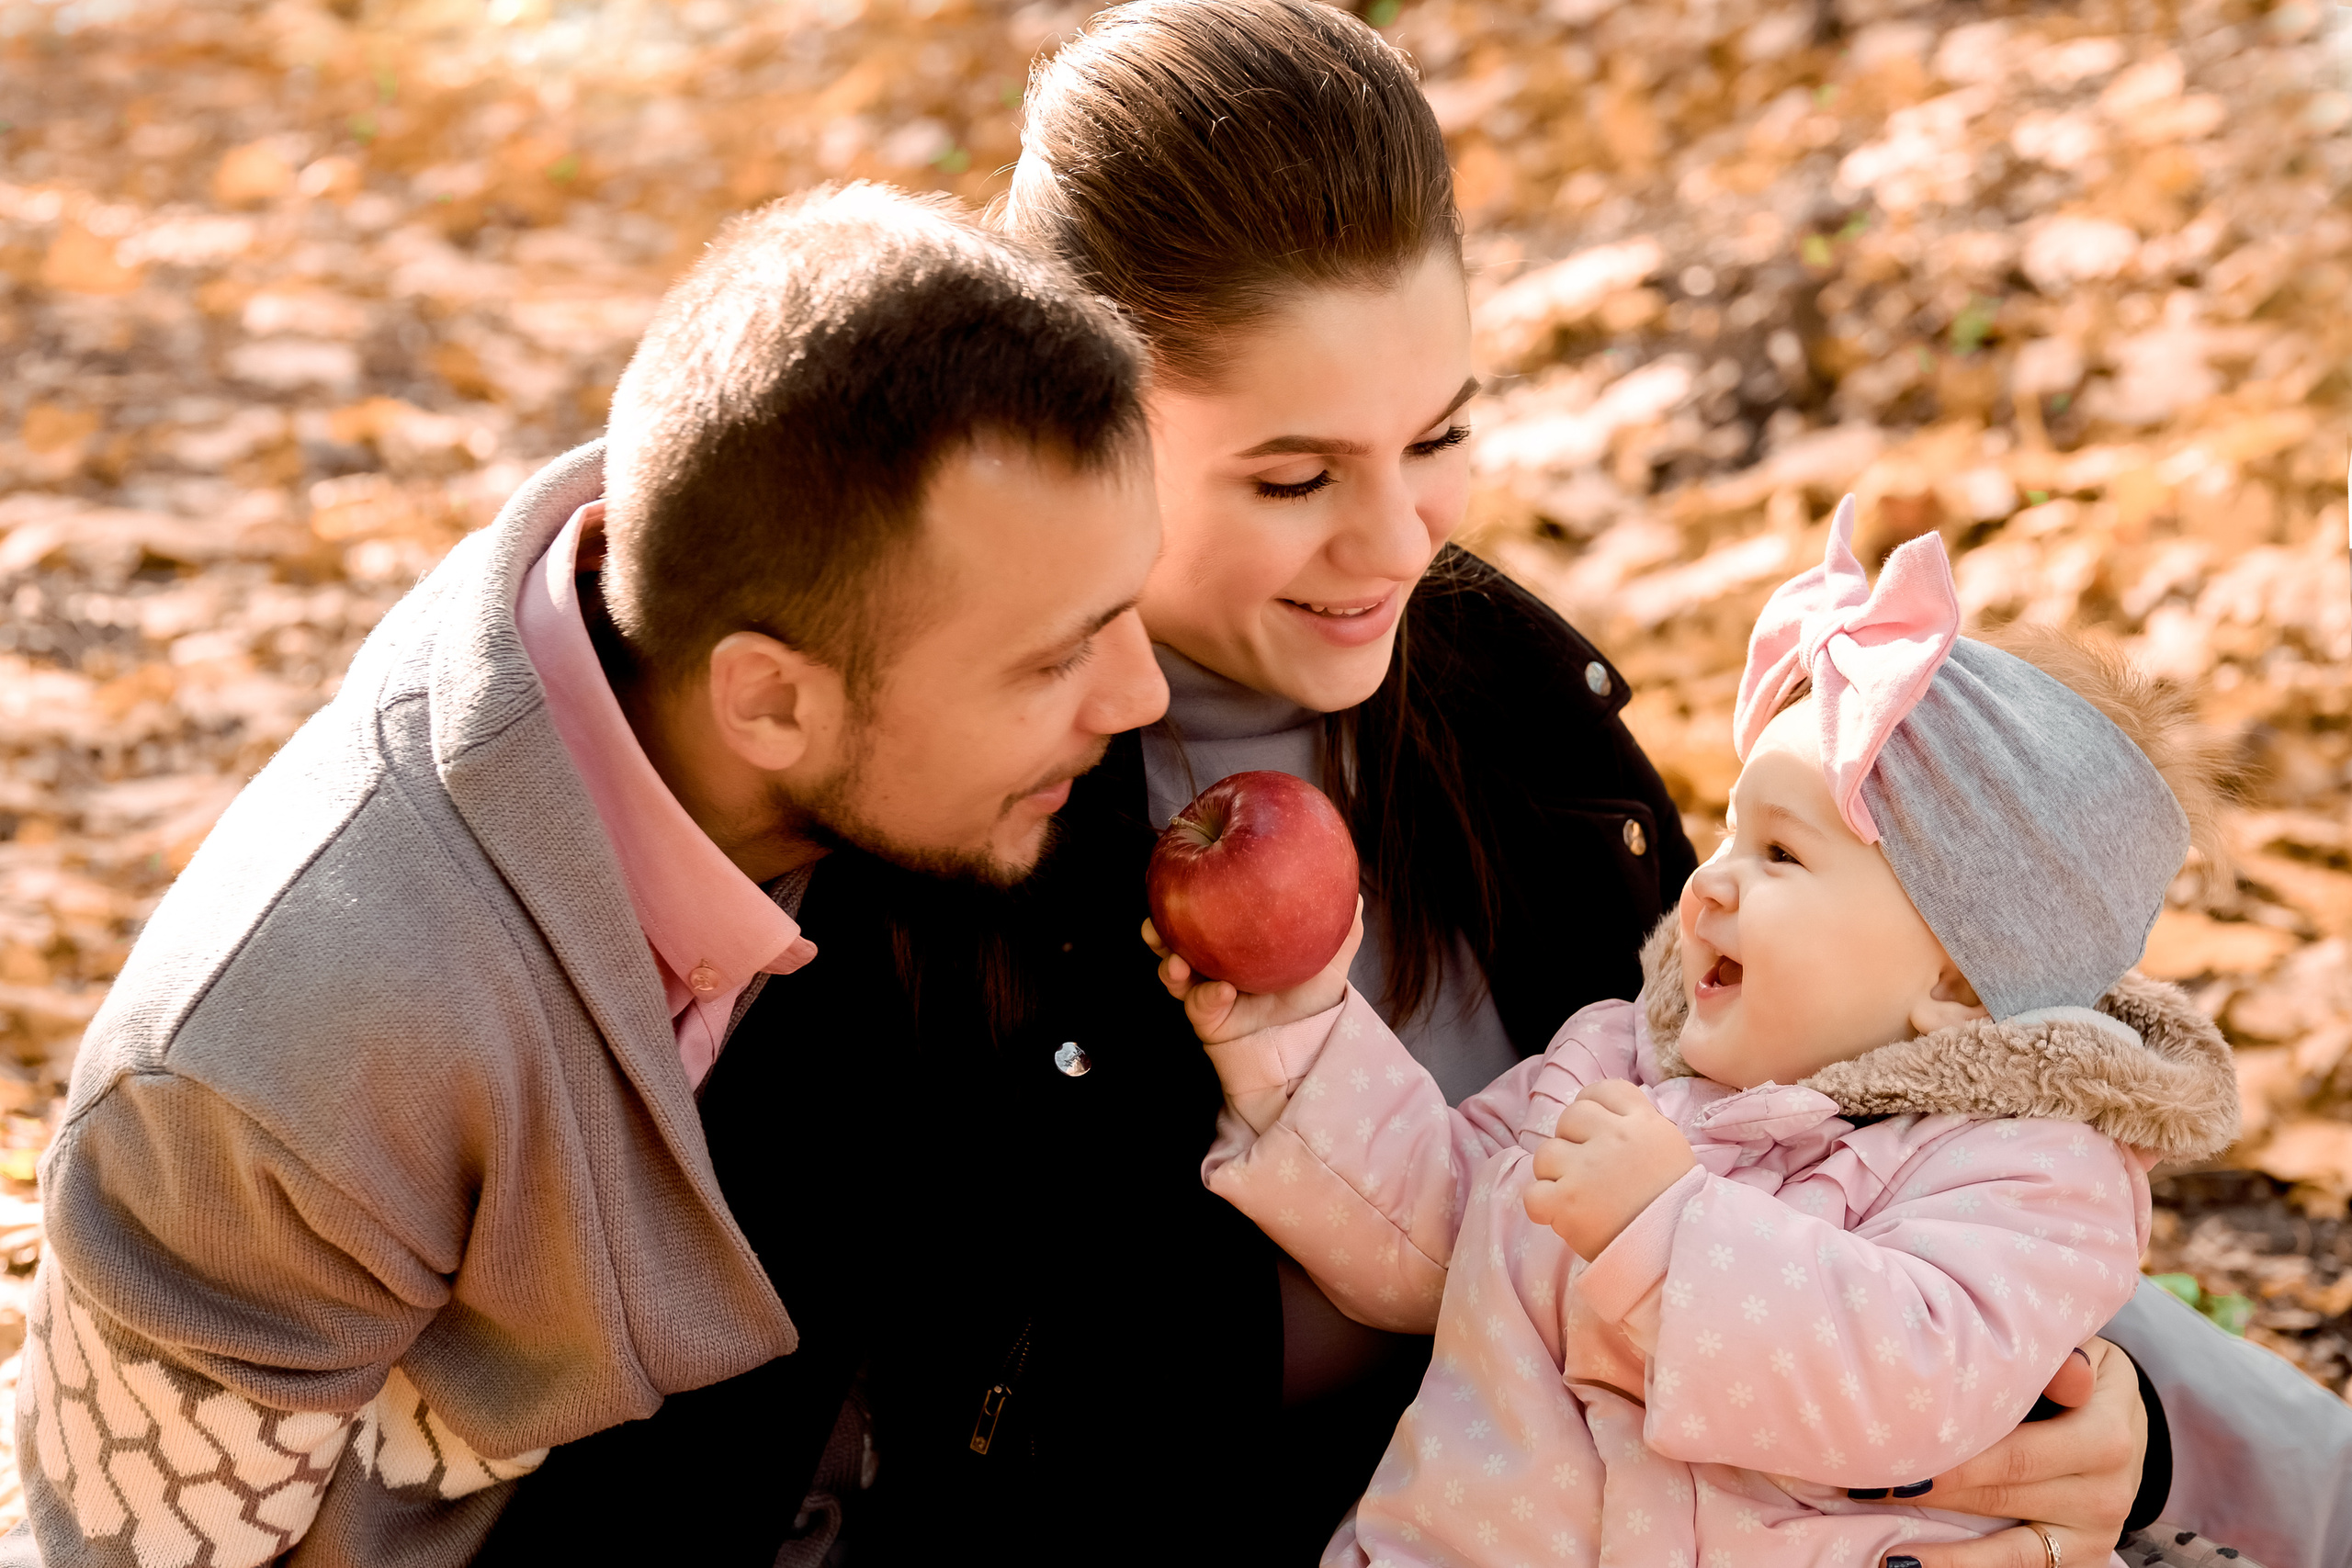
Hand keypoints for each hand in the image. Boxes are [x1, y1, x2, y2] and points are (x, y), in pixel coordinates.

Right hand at [1142, 899, 1363, 1045]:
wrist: (1308, 1051)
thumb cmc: (1312, 1003)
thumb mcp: (1328, 964)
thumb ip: (1340, 931)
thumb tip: (1356, 892)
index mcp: (1231, 945)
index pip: (1201, 916)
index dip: (1185, 896)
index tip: (1176, 876)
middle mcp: (1211, 967)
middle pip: (1172, 943)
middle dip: (1158, 930)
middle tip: (1153, 922)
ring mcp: (1206, 995)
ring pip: (1173, 978)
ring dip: (1168, 966)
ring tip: (1174, 961)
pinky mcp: (1209, 1025)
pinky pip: (1202, 1007)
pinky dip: (1209, 997)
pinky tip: (1223, 990)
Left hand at [1520, 1081, 1696, 1257]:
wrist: (1679, 1251)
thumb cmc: (1676, 1204)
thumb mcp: (1669, 1149)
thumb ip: (1637, 1125)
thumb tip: (1602, 1112)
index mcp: (1643, 1123)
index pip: (1602, 1091)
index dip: (1593, 1107)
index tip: (1594, 1130)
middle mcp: (1614, 1138)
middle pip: (1570, 1117)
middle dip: (1573, 1142)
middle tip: (1588, 1171)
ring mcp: (1587, 1169)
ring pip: (1546, 1154)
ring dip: (1555, 1175)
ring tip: (1578, 1195)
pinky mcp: (1567, 1202)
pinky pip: (1533, 1193)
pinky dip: (1543, 1205)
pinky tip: (1562, 1214)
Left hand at [1872, 1338, 2143, 1567]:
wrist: (2126, 1429)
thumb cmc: (2079, 1379)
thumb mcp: (2080, 1354)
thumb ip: (2058, 1360)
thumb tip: (2066, 1367)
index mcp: (2105, 1435)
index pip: (2015, 1448)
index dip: (1951, 1448)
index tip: (1893, 1445)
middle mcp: (2105, 1491)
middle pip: (1998, 1490)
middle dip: (1927, 1484)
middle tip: (1864, 1479)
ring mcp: (2094, 1532)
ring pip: (2005, 1543)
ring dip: (1940, 1540)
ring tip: (1884, 1536)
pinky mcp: (2083, 1558)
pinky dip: (1966, 1566)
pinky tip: (1912, 1563)